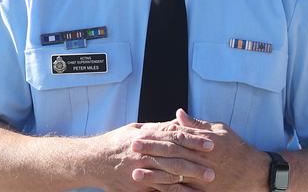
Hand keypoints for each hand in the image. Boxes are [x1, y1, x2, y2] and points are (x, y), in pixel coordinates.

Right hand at [90, 120, 216, 191]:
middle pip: (175, 156)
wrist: (93, 160)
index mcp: (146, 136)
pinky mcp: (138, 184)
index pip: (175, 136)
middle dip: (196, 161)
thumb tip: (177, 122)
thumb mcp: (136, 129)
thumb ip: (157, 128)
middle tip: (214, 166)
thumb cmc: (116, 142)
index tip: (210, 142)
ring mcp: (141, 169)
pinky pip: (160, 187)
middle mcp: (144, 152)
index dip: (193, 139)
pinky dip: (175, 190)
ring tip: (207, 179)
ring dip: (190, 177)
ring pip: (170, 173)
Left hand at [131, 110, 269, 191]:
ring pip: (173, 177)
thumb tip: (178, 114)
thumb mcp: (219, 130)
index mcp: (202, 144)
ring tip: (135, 173)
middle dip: (150, 152)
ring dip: (153, 175)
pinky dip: (167, 191)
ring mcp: (201, 179)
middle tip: (132, 149)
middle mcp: (200, 161)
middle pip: (170, 156)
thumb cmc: (237, 148)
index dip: (156, 137)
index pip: (174, 139)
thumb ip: (197, 125)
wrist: (255, 173)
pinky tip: (154, 189)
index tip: (140, 135)